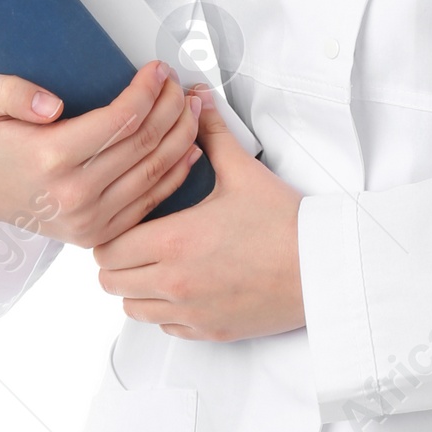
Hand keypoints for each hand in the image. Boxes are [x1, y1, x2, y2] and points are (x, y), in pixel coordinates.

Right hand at [0, 61, 206, 247]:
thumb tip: (53, 104)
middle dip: (172, 106)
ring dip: (183, 134)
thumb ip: (10, 92)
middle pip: (144, 142)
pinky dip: (179, 170)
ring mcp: (91, 219)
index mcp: (50, 158)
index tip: (158, 69)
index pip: (119, 120)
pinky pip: (153, 200)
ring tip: (191, 106)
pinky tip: (191, 145)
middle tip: (179, 83)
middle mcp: (75, 194)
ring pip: (156, 170)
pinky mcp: (102, 233)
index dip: (147, 91)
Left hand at [93, 95, 305, 340]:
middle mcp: (175, 282)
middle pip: (111, 281)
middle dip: (119, 260)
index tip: (129, 222)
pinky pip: (164, 327)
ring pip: (132, 309)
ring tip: (160, 265)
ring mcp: (191, 312)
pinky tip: (186, 287)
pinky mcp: (209, 331)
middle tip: (140, 242)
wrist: (322, 266)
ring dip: (138, 288)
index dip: (113, 232)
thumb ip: (212, 134)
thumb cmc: (285, 224)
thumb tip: (199, 100)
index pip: (108, 247)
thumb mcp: (243, 172)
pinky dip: (166, 310)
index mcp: (174, 241)